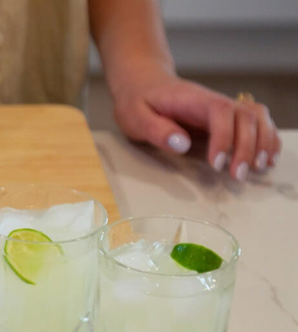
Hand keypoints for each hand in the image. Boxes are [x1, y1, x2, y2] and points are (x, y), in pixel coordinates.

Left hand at [109, 70, 281, 180]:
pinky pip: (256, 123)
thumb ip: (156, 129)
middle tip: (238, 175)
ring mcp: (223, 109)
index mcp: (192, 99)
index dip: (223, 136)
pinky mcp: (226, 119)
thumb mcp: (136, 116)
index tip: (217, 163)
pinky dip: (266, 138)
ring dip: (263, 142)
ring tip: (258, 168)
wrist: (144, 85)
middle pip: (244, 116)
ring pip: (256, 118)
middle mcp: (213, 101)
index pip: (219, 111)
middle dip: (246, 147)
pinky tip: (267, 158)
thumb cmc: (139, 102)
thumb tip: (181, 144)